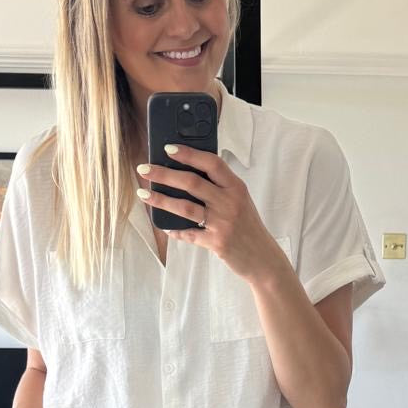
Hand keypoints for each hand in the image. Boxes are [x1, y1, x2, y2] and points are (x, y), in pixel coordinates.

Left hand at [136, 146, 290, 285]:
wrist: (263, 259)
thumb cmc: (248, 227)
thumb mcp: (240, 201)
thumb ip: (221, 187)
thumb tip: (188, 174)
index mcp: (236, 187)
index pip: (211, 163)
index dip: (189, 154)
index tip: (168, 148)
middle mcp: (230, 203)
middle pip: (192, 182)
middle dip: (164, 174)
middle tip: (144, 169)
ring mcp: (222, 223)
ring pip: (185, 207)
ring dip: (161, 200)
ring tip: (144, 194)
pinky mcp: (216, 242)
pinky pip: (189, 234)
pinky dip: (175, 230)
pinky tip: (164, 226)